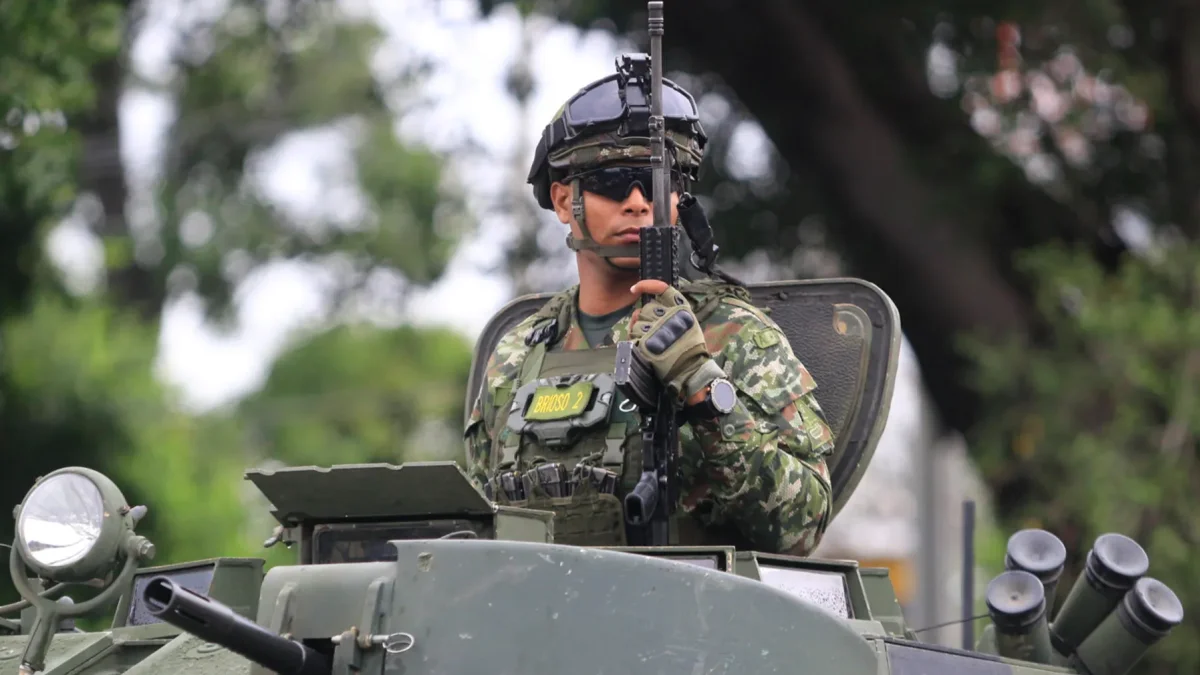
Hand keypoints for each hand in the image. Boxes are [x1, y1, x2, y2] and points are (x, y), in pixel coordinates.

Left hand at [628, 281, 712, 401]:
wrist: (691, 371)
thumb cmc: (690, 350)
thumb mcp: (689, 324)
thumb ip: (669, 312)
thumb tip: (638, 312)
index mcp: (681, 309)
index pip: (661, 289)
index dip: (646, 286)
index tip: (635, 288)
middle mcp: (668, 316)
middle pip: (646, 309)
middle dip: (646, 319)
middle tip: (655, 333)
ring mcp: (656, 330)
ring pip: (637, 323)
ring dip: (640, 332)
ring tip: (652, 343)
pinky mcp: (646, 344)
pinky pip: (632, 337)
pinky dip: (635, 341)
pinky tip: (641, 346)